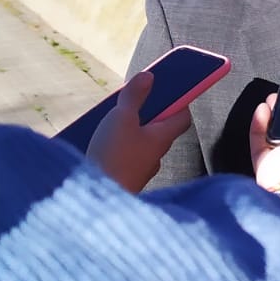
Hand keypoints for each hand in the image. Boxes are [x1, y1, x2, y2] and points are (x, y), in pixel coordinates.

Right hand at [85, 72, 194, 192]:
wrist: (97, 203)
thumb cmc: (114, 156)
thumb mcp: (121, 117)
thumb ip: (134, 96)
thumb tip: (148, 77)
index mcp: (162, 138)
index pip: (182, 117)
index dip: (178, 102)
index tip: (170, 90)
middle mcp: (156, 157)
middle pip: (159, 131)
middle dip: (147, 117)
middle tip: (131, 105)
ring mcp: (141, 172)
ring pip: (140, 148)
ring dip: (130, 135)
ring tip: (110, 125)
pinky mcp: (125, 183)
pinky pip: (125, 162)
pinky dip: (118, 152)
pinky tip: (100, 148)